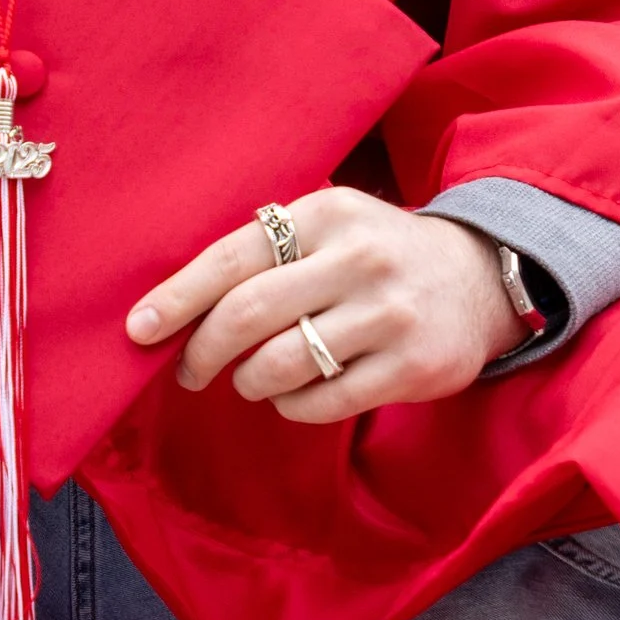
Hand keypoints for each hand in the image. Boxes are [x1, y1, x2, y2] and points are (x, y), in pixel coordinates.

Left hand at [126, 195, 526, 423]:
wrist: (479, 278)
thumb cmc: (375, 256)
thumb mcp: (328, 227)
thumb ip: (264, 252)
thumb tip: (171, 307)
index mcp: (326, 212)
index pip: (232, 258)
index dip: (178, 298)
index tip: (139, 330)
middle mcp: (359, 258)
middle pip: (247, 314)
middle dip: (202, 352)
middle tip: (190, 372)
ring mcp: (389, 313)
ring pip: (281, 364)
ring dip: (250, 382)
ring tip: (253, 379)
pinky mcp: (412, 366)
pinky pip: (321, 401)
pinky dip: (292, 406)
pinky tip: (296, 394)